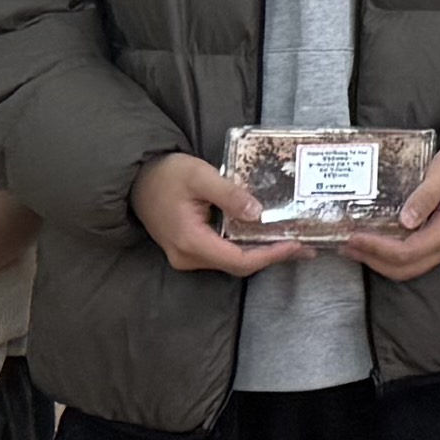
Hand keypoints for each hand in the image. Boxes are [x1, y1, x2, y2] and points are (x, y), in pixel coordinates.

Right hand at [136, 152, 304, 276]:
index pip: (238, 260)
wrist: (137, 179)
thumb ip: (228, 194)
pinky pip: (222, 253)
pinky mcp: (189, 250)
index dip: (269, 255)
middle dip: (271, 256)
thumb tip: (257, 212)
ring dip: (260, 252)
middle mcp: (188, 257)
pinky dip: (245, 246)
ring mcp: (186, 257)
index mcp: (190, 241)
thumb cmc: (166, 174)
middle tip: (302, 246)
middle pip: (237, 265)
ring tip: (290, 240)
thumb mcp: (200, 176)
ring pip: (230, 261)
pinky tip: (263, 235)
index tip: (294, 245)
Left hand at [347, 138, 439, 283]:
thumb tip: (405, 221)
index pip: (408, 251)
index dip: (377, 248)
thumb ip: (426, 195)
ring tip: (352, 246)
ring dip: (378, 261)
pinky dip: (389, 255)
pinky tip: (372, 242)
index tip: (353, 236)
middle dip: (372, 259)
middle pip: (406, 268)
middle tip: (344, 245)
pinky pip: (413, 257)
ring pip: (408, 267)